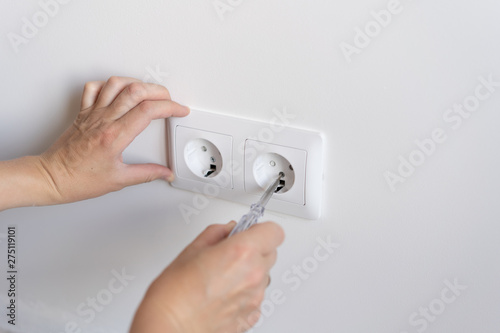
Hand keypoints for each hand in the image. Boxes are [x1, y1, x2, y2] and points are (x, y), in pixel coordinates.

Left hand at [37, 76, 188, 203]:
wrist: (51, 178)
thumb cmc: (78, 180)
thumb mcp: (119, 180)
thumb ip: (146, 174)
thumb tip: (164, 173)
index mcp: (115, 136)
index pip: (148, 111)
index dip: (170, 107)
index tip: (179, 110)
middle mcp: (104, 120)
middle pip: (136, 91)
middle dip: (159, 91)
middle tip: (169, 100)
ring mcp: (92, 114)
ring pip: (116, 84)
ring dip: (137, 83)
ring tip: (148, 90)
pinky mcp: (83, 113)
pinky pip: (94, 88)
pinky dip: (109, 84)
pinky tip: (118, 91)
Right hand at [130, 221, 284, 332]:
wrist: (168, 327)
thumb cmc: (173, 294)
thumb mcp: (192, 250)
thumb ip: (217, 234)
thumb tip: (228, 229)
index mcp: (242, 252)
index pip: (274, 231)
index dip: (261, 229)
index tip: (249, 231)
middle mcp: (254, 275)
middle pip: (271, 252)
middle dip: (255, 249)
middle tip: (232, 252)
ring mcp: (255, 298)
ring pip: (264, 275)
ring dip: (251, 272)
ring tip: (223, 277)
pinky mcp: (251, 316)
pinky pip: (257, 297)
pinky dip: (246, 294)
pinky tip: (224, 294)